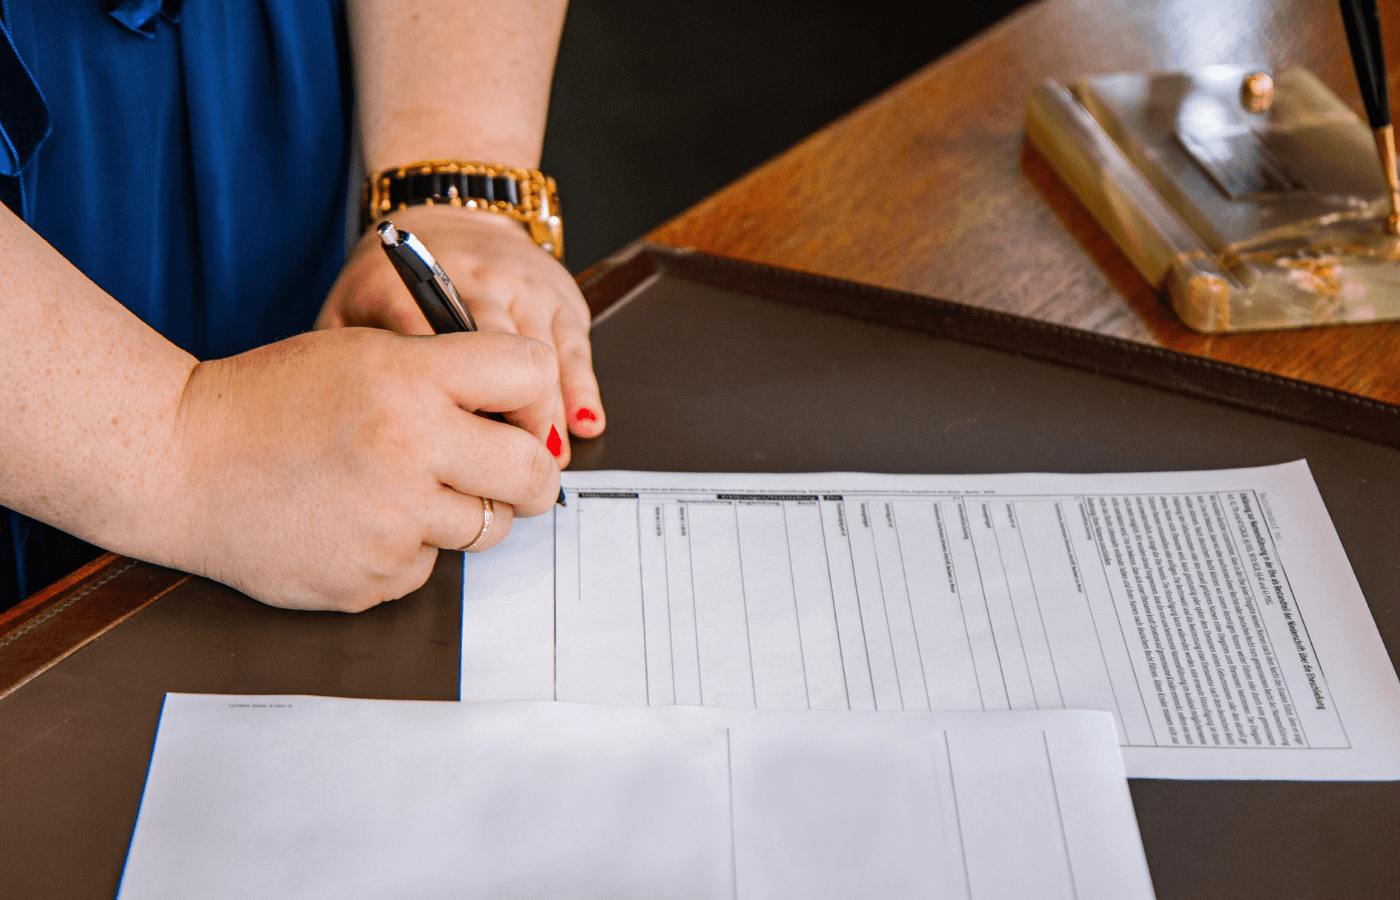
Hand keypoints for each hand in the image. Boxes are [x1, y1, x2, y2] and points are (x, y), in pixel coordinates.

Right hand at [164, 328, 561, 611]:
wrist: (178, 460)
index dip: (533, 396)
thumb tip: (530, 416)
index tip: (519, 413)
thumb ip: (449, 375)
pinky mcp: (371, 579)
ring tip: (407, 487)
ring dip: (465, 512)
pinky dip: (408, 547)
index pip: (533, 375)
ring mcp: (392, 522)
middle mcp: (410, 449)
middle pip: (533, 474)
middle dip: (529, 474)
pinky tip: (359, 519)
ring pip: (489, 529)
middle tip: (508, 471)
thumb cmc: (271, 401)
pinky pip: (428, 566)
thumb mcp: (364, 354)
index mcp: (412, 379)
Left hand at [317, 205, 605, 466]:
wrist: (447, 217)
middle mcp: (470, 279)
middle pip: (495, 352)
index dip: (447, 406)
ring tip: (546, 462)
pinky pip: (574, 344)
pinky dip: (582, 386)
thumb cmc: (391, 281)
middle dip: (510, 414)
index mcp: (408, 286)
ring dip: (549, 410)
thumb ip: (338, 362)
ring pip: (542, 352)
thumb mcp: (348, 311)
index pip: (429, 350)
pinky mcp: (559, 292)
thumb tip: (341, 433)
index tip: (452, 454)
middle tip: (511, 470)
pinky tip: (584, 424)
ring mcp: (521, 283)